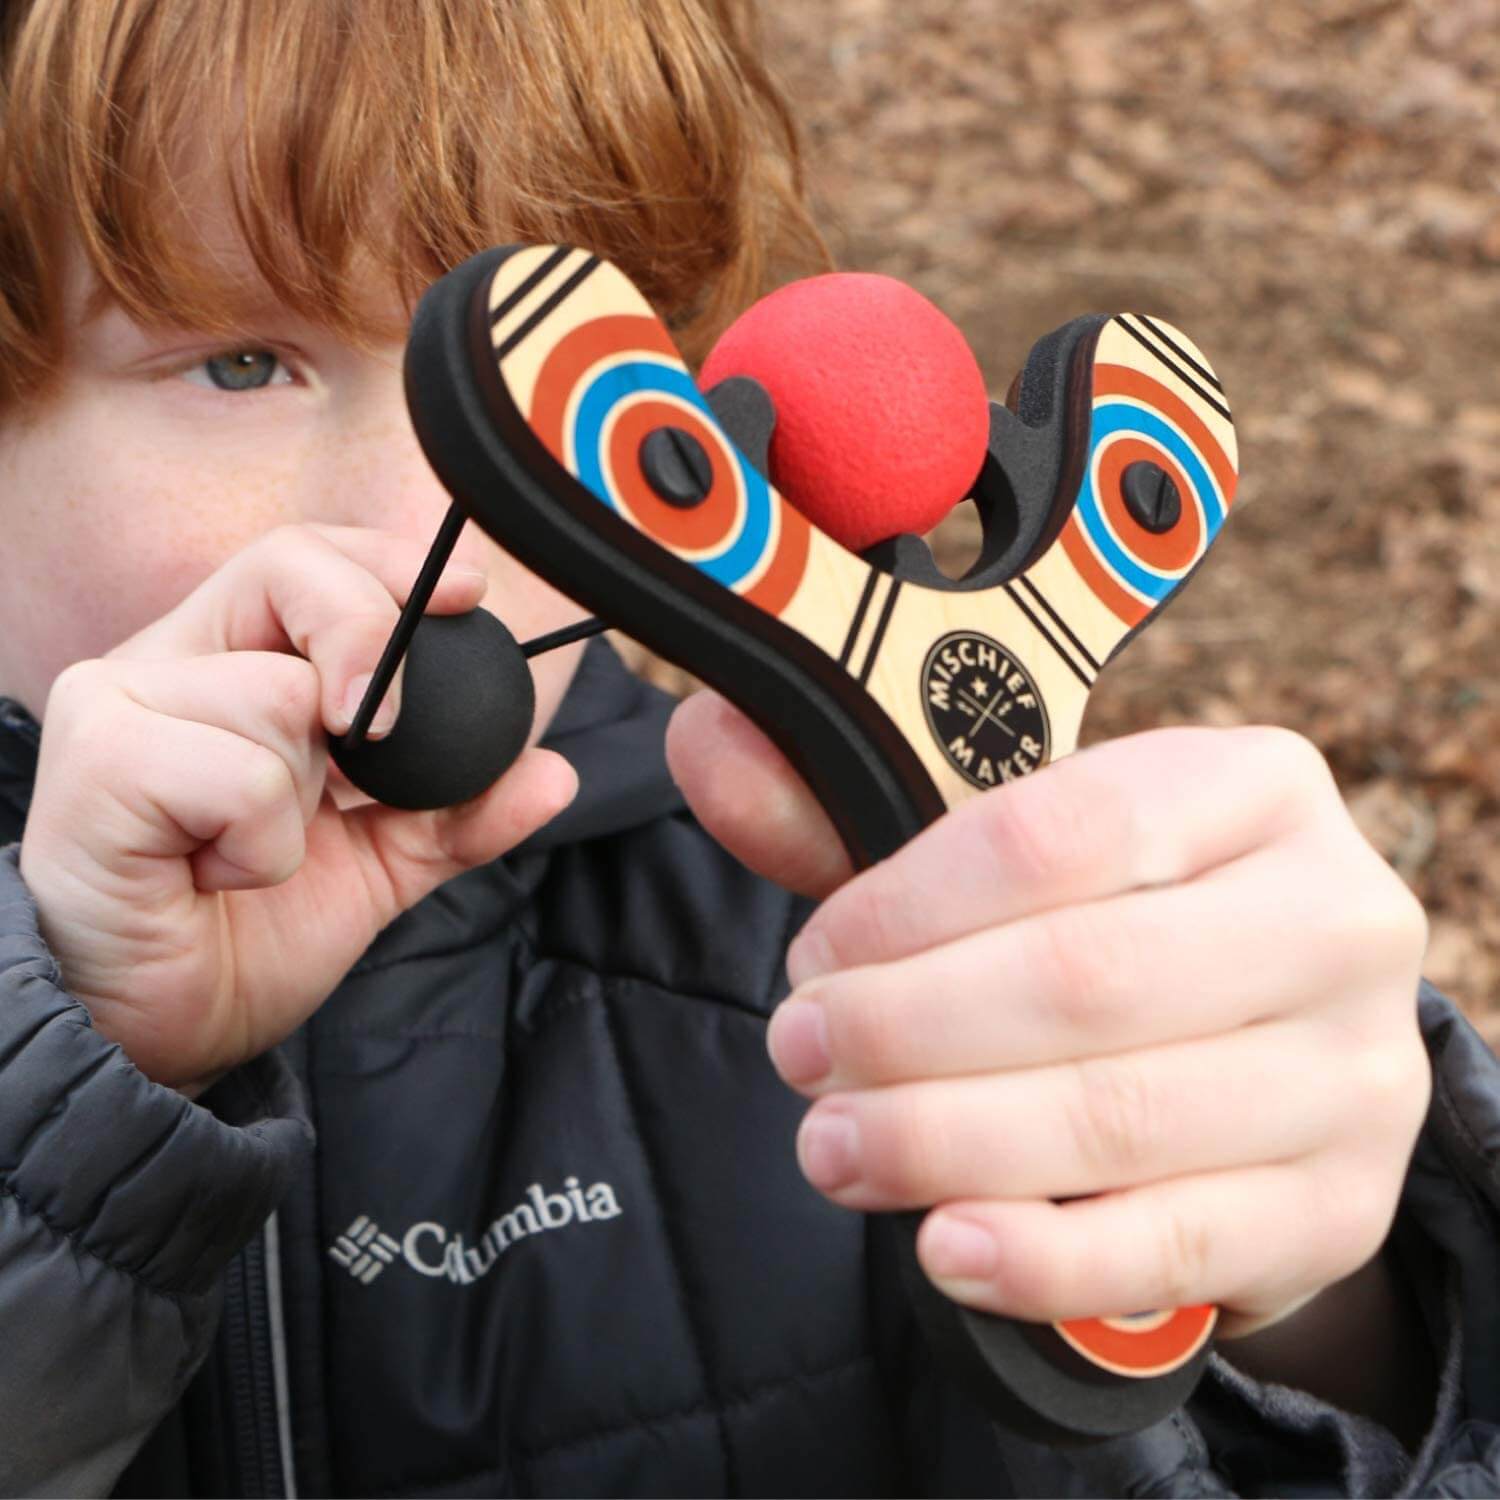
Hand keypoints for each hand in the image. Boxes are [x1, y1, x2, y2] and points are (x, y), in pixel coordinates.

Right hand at [20, 525, 575, 1089]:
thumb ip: (461, 812)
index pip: (309, 558)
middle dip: (370, 643)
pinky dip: (258, 843)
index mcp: (231, 661)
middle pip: (290, 569)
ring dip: (302, 800)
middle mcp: (167, 659)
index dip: (390, 566)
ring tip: (247, 853)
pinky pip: (239, 772)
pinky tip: (212, 875)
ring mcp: (118, 700)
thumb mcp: (382, 863)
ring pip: (278, 692)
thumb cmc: (250, 933)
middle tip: (376, 734)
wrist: (166, 1033)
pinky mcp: (94, 761)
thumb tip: (555, 773)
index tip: (469, 599)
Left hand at [667, 692, 1429, 1337]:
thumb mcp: (1003, 852)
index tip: (812, 956)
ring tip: (833, 1147)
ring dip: (945, 1140)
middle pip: (1089, 979)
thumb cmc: (1111, 926)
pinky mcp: (1340, 1207)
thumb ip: (848, 807)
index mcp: (1253, 786)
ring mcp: (1354, 1072)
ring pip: (1124, 1117)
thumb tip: (705, 743)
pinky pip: (1175, 1246)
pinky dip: (1041, 1256)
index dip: (906, 906)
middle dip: (908, 1027)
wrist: (1261, 1054)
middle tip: (800, 1053)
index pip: (1055, 833)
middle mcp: (1335, 915)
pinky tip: (942, 1245)